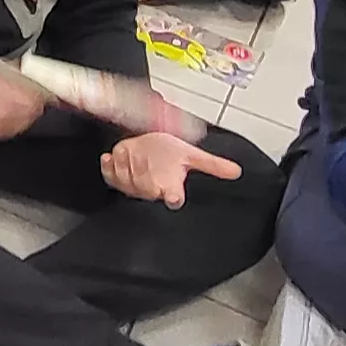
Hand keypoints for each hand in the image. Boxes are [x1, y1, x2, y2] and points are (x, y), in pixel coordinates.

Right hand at [0, 62, 48, 139]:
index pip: (50, 100)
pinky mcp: (0, 134)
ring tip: (4, 104)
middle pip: (36, 112)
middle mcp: (25, 114)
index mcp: (31, 96)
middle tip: (16, 97)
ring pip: (23, 122)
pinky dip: (6, 123)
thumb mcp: (10, 67)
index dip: (45, 96)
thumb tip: (34, 74)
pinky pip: (9, 130)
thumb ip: (26, 73)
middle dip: (30, 105)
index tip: (43, 95)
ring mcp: (13, 126)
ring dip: (18, 115)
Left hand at [101, 131, 239, 204]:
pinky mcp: (117, 176)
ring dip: (126, 165)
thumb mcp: (191, 154)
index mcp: (170, 187)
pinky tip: (110, 157)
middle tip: (144, 158)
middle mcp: (151, 189)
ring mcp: (132, 183)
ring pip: (126, 180)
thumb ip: (213, 164)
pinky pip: (110, 176)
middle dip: (143, 172)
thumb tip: (236, 171)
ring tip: (129, 152)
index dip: (173, 198)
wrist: (148, 147)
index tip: (174, 196)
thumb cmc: (170, 153)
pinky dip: (109, 166)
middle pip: (145, 188)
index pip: (173, 198)